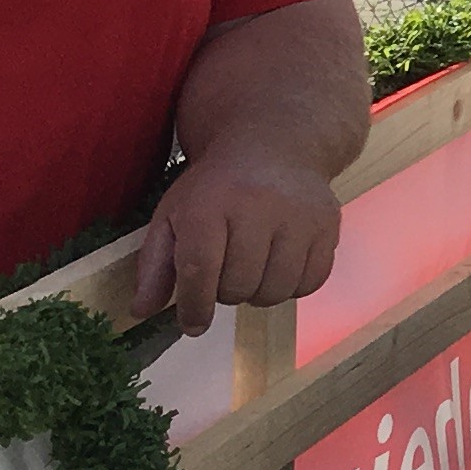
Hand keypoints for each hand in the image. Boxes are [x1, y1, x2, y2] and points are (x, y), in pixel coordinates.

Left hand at [138, 142, 345, 335]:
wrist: (274, 146)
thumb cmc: (216, 187)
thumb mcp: (173, 215)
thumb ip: (154, 264)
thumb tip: (142, 310)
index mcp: (210, 202)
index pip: (199, 269)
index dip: (193, 305)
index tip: (192, 324)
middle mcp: (258, 207)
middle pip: (238, 286)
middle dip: (226, 292)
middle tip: (224, 274)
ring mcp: (299, 216)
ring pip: (275, 291)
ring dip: (258, 292)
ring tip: (251, 270)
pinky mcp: (328, 225)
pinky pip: (310, 283)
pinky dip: (291, 286)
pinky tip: (279, 265)